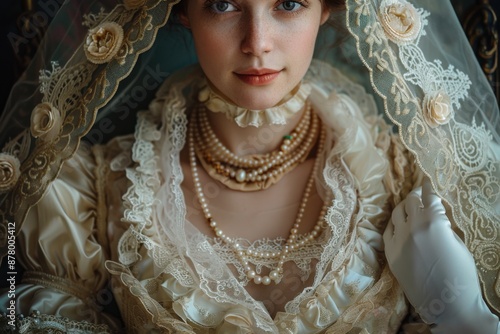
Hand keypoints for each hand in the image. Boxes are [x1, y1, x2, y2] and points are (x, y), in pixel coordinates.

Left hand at [384, 179, 498, 332]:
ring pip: (396, 213)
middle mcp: (412, 227)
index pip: (429, 196)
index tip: (427, 180)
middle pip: (410, 201)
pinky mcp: (389, 253)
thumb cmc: (461, 274)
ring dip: (404, 207)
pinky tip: (398, 222)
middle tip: (420, 194)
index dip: (429, 186)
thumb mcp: (458, 243)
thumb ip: (443, 224)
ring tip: (410, 206)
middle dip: (416, 195)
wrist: (447, 305)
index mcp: (433, 222)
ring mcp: (398, 240)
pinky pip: (387, 231)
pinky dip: (394, 223)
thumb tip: (434, 213)